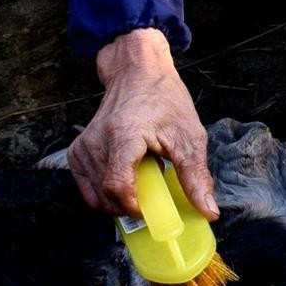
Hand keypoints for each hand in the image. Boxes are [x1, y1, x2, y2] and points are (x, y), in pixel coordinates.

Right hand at [65, 28, 220, 220]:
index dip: (133, 208)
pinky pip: (87, 188)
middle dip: (130, 208)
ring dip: (119, 201)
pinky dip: (104, 195)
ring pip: (95, 197)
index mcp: (124, 135)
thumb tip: (209, 212)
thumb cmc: (164, 100)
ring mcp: (83, 146)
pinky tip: (125, 179)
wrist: (137, 73)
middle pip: (106, 196)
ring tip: (140, 182)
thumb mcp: (189, 137)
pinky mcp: (77, 151)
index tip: (152, 212)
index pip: (117, 186)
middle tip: (153, 201)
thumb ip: (196, 177)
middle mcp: (97, 140)